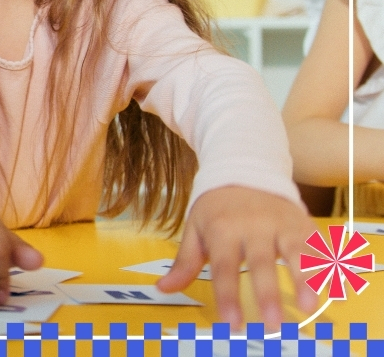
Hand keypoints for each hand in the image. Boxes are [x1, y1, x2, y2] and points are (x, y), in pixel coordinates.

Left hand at [157, 186, 318, 329]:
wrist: (245, 169)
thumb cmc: (217, 208)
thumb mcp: (195, 229)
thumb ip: (185, 262)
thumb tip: (163, 289)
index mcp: (223, 228)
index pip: (224, 267)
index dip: (228, 296)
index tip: (232, 323)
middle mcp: (253, 225)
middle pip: (261, 263)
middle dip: (267, 294)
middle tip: (272, 325)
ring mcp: (281, 223)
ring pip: (295, 252)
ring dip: (305, 280)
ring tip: (309, 307)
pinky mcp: (302, 223)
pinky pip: (317, 245)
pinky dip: (326, 264)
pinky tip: (332, 286)